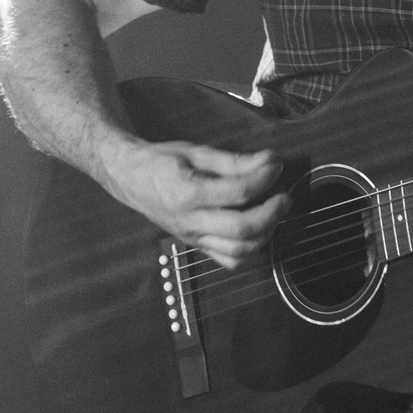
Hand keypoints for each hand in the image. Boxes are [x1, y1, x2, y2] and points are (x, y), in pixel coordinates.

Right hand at [107, 138, 288, 268]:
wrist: (129, 178)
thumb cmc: (161, 161)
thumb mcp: (196, 152)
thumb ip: (235, 160)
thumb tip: (269, 161)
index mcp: (187, 192)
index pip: (238, 193)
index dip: (265, 178)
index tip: (277, 166)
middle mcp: (189, 221)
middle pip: (242, 229)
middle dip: (272, 212)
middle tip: (284, 195)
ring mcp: (192, 238)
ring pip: (239, 251)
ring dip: (265, 233)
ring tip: (274, 211)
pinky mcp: (195, 246)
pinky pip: (228, 259)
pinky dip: (249, 249)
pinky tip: (256, 229)